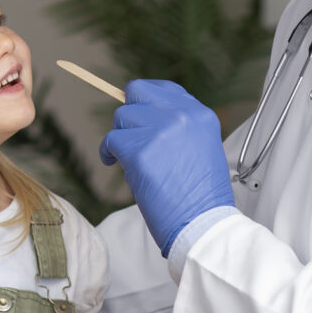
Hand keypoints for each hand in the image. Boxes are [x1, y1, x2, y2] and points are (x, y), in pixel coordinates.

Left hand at [99, 79, 234, 254]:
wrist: (203, 224)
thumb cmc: (201, 197)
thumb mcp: (201, 149)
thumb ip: (179, 129)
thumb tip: (145, 119)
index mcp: (200, 115)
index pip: (164, 88)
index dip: (146, 101)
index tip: (139, 115)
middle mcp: (181, 116)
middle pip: (137, 92)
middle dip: (129, 114)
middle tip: (130, 137)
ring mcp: (161, 130)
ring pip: (121, 118)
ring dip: (120, 138)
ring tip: (129, 160)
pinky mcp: (140, 150)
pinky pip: (111, 141)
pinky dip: (108, 153)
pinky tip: (114, 164)